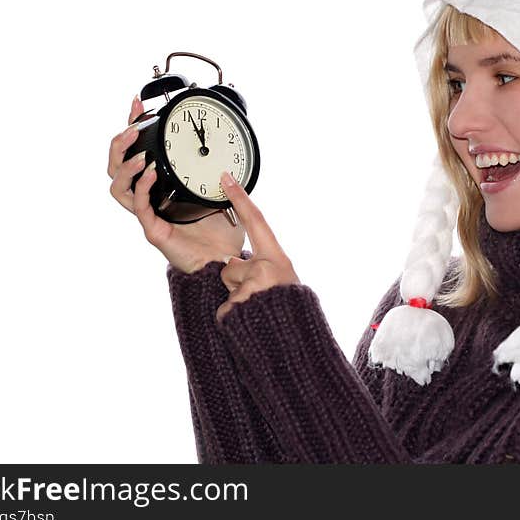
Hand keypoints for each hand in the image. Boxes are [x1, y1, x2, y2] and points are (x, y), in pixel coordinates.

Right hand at [108, 95, 245, 272]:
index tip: (138, 105)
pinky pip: (139, 206)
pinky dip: (142, 187)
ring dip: (124, 165)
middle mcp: (149, 200)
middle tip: (131, 127)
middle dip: (119, 144)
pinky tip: (150, 173)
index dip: (134, 129)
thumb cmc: (221, 233)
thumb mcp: (223, 192)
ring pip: (117, 187)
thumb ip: (221, 172)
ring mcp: (148, 215)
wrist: (226, 262)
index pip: (138, 154)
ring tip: (138, 152)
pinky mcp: (154, 230)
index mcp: (162, 188)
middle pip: (116, 167)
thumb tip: (227, 150)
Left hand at [216, 173, 299, 324]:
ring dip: (235, 300)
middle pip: (230, 266)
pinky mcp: (239, 305)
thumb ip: (259, 267)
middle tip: (258, 298)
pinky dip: (231, 317)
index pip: (256, 221)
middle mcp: (266, 268)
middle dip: (236, 283)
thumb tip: (231, 264)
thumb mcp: (280, 281)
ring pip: (226, 287)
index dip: (240, 198)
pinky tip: (249, 323)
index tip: (226, 177)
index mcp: (278, 257)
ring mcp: (252, 286)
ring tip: (256, 311)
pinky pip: (223, 308)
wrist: (296, 342)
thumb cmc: (289, 310)